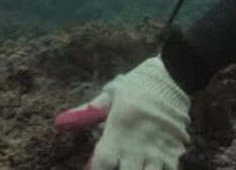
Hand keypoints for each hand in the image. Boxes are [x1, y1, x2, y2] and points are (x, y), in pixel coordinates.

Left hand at [54, 56, 190, 169]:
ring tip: (136, 166)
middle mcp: (134, 148)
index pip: (101, 166)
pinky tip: (156, 167)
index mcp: (116, 134)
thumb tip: (62, 121)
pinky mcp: (174, 150)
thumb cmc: (139, 83)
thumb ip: (91, 110)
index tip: (96, 167)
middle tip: (119, 163)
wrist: (173, 75)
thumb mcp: (113, 93)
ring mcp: (155, 151)